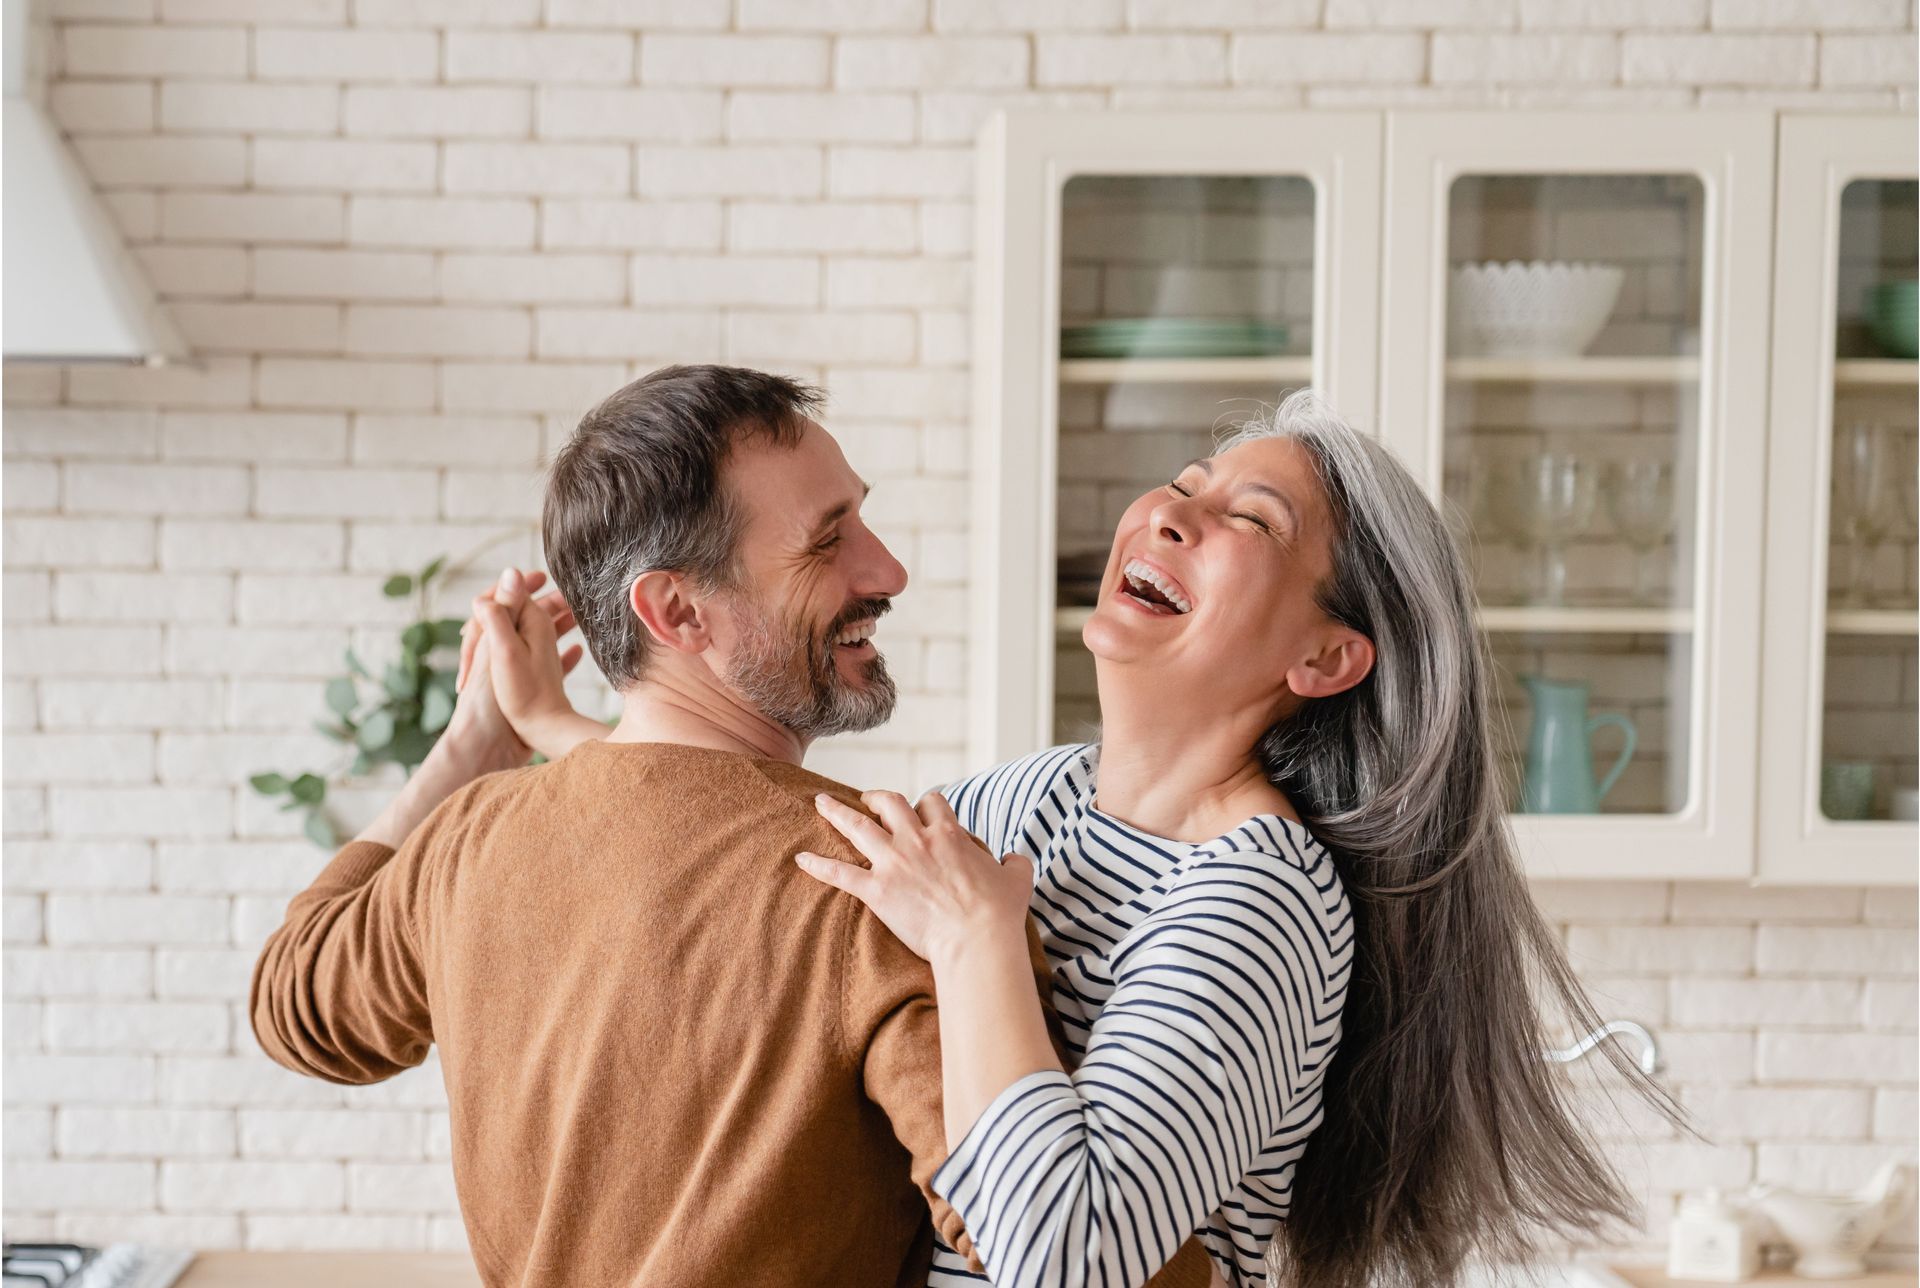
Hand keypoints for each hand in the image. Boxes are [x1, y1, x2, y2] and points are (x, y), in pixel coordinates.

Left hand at [455, 567, 585, 749]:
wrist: (494, 747)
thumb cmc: (499, 701)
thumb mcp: (502, 649)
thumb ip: (504, 612)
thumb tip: (511, 572)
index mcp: (494, 637)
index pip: (502, 600)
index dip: (519, 585)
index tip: (542, 575)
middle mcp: (502, 651)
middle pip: (523, 618)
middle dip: (545, 603)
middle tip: (571, 595)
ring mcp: (515, 672)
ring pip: (537, 640)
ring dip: (556, 625)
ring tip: (579, 617)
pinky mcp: (527, 692)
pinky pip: (547, 666)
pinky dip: (562, 655)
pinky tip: (579, 653)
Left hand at [796, 790, 1034, 964]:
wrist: (976, 940)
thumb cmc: (999, 912)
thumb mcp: (1017, 878)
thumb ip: (1014, 862)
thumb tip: (1013, 859)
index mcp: (949, 834)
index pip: (931, 803)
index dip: (924, 805)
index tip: (920, 811)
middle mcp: (917, 840)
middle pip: (889, 803)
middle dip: (876, 797)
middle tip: (867, 798)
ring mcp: (894, 863)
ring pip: (858, 827)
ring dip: (836, 812)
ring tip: (820, 802)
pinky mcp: (876, 890)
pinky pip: (840, 873)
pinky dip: (818, 865)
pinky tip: (800, 859)